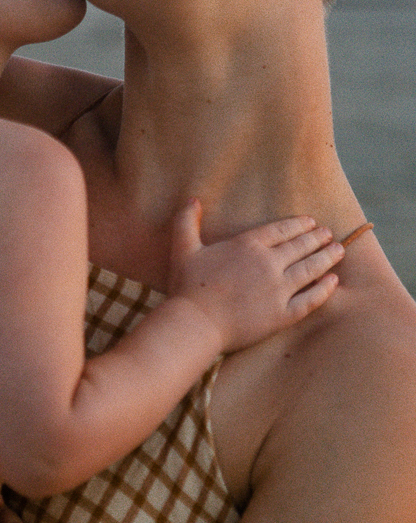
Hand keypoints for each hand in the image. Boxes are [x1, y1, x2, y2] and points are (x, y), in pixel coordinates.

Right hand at [168, 199, 343, 352]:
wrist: (196, 323)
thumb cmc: (187, 286)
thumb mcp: (183, 248)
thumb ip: (187, 222)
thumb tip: (192, 199)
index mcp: (247, 245)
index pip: (280, 230)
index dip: (298, 224)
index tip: (310, 222)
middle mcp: (268, 263)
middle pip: (300, 247)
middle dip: (317, 238)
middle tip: (328, 234)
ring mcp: (278, 289)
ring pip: (310, 269)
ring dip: (326, 258)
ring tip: (339, 251)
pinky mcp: (282, 314)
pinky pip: (310, 300)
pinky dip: (324, 290)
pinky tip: (333, 282)